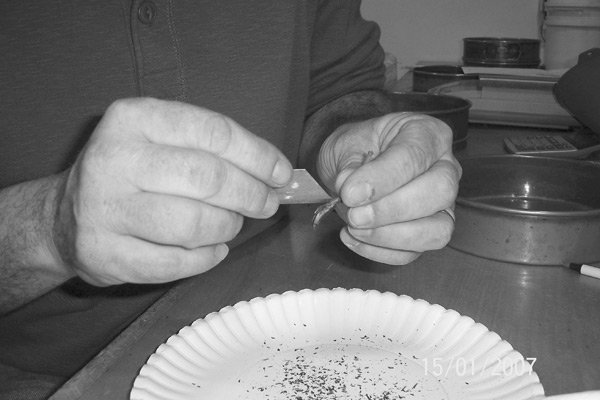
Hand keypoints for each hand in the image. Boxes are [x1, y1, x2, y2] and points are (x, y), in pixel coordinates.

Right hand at [52, 98, 291, 284]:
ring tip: (232, 224)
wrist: (66, 216)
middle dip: (251, 194)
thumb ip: (212, 149)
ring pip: (194, 223)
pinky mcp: (103, 253)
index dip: (258, 156)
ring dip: (227, 227)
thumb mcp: (162, 141)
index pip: (213, 132)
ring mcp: (104, 209)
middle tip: (266, 204)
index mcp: (134, 119)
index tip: (281, 174)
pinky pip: (176, 262)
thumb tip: (276, 173)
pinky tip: (213, 249)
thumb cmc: (132, 174)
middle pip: (208, 178)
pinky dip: (207, 259)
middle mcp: (114, 159)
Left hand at [316, 112, 460, 264]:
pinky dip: (381, 251)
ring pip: (437, 230)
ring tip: (353, 228)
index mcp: (426, 134)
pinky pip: (414, 252)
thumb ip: (351, 165)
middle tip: (354, 215)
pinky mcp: (428, 233)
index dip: (383, 178)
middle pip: (439, 193)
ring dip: (391, 236)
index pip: (415, 156)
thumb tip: (355, 192)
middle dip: (393, 210)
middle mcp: (445, 168)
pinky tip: (353, 238)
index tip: (349, 192)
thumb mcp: (346, 144)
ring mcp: (442, 205)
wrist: (351, 166)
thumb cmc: (355, 148)